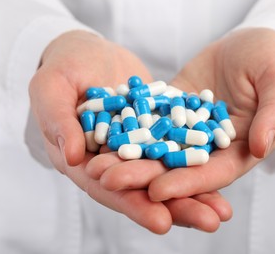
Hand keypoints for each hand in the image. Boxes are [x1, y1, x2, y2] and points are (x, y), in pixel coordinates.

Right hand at [29, 30, 230, 233]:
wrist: (87, 52)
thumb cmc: (62, 66)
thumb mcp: (51, 87)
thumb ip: (57, 120)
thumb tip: (71, 157)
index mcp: (83, 160)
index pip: (108, 190)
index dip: (134, 206)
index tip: (162, 222)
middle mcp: (112, 161)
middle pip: (144, 190)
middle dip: (176, 208)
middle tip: (209, 222)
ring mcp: (137, 147)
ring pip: (165, 174)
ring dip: (195, 192)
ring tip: (223, 211)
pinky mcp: (156, 130)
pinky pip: (178, 147)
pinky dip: (198, 160)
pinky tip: (221, 171)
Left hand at [98, 28, 274, 201]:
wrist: (244, 43)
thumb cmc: (269, 59)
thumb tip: (263, 147)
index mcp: (240, 150)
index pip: (213, 173)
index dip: (187, 184)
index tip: (157, 191)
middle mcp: (209, 148)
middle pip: (177, 168)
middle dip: (144, 177)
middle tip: (110, 181)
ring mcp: (185, 132)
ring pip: (155, 150)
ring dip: (127, 160)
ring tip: (96, 166)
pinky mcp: (167, 114)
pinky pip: (145, 123)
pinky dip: (124, 132)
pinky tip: (101, 135)